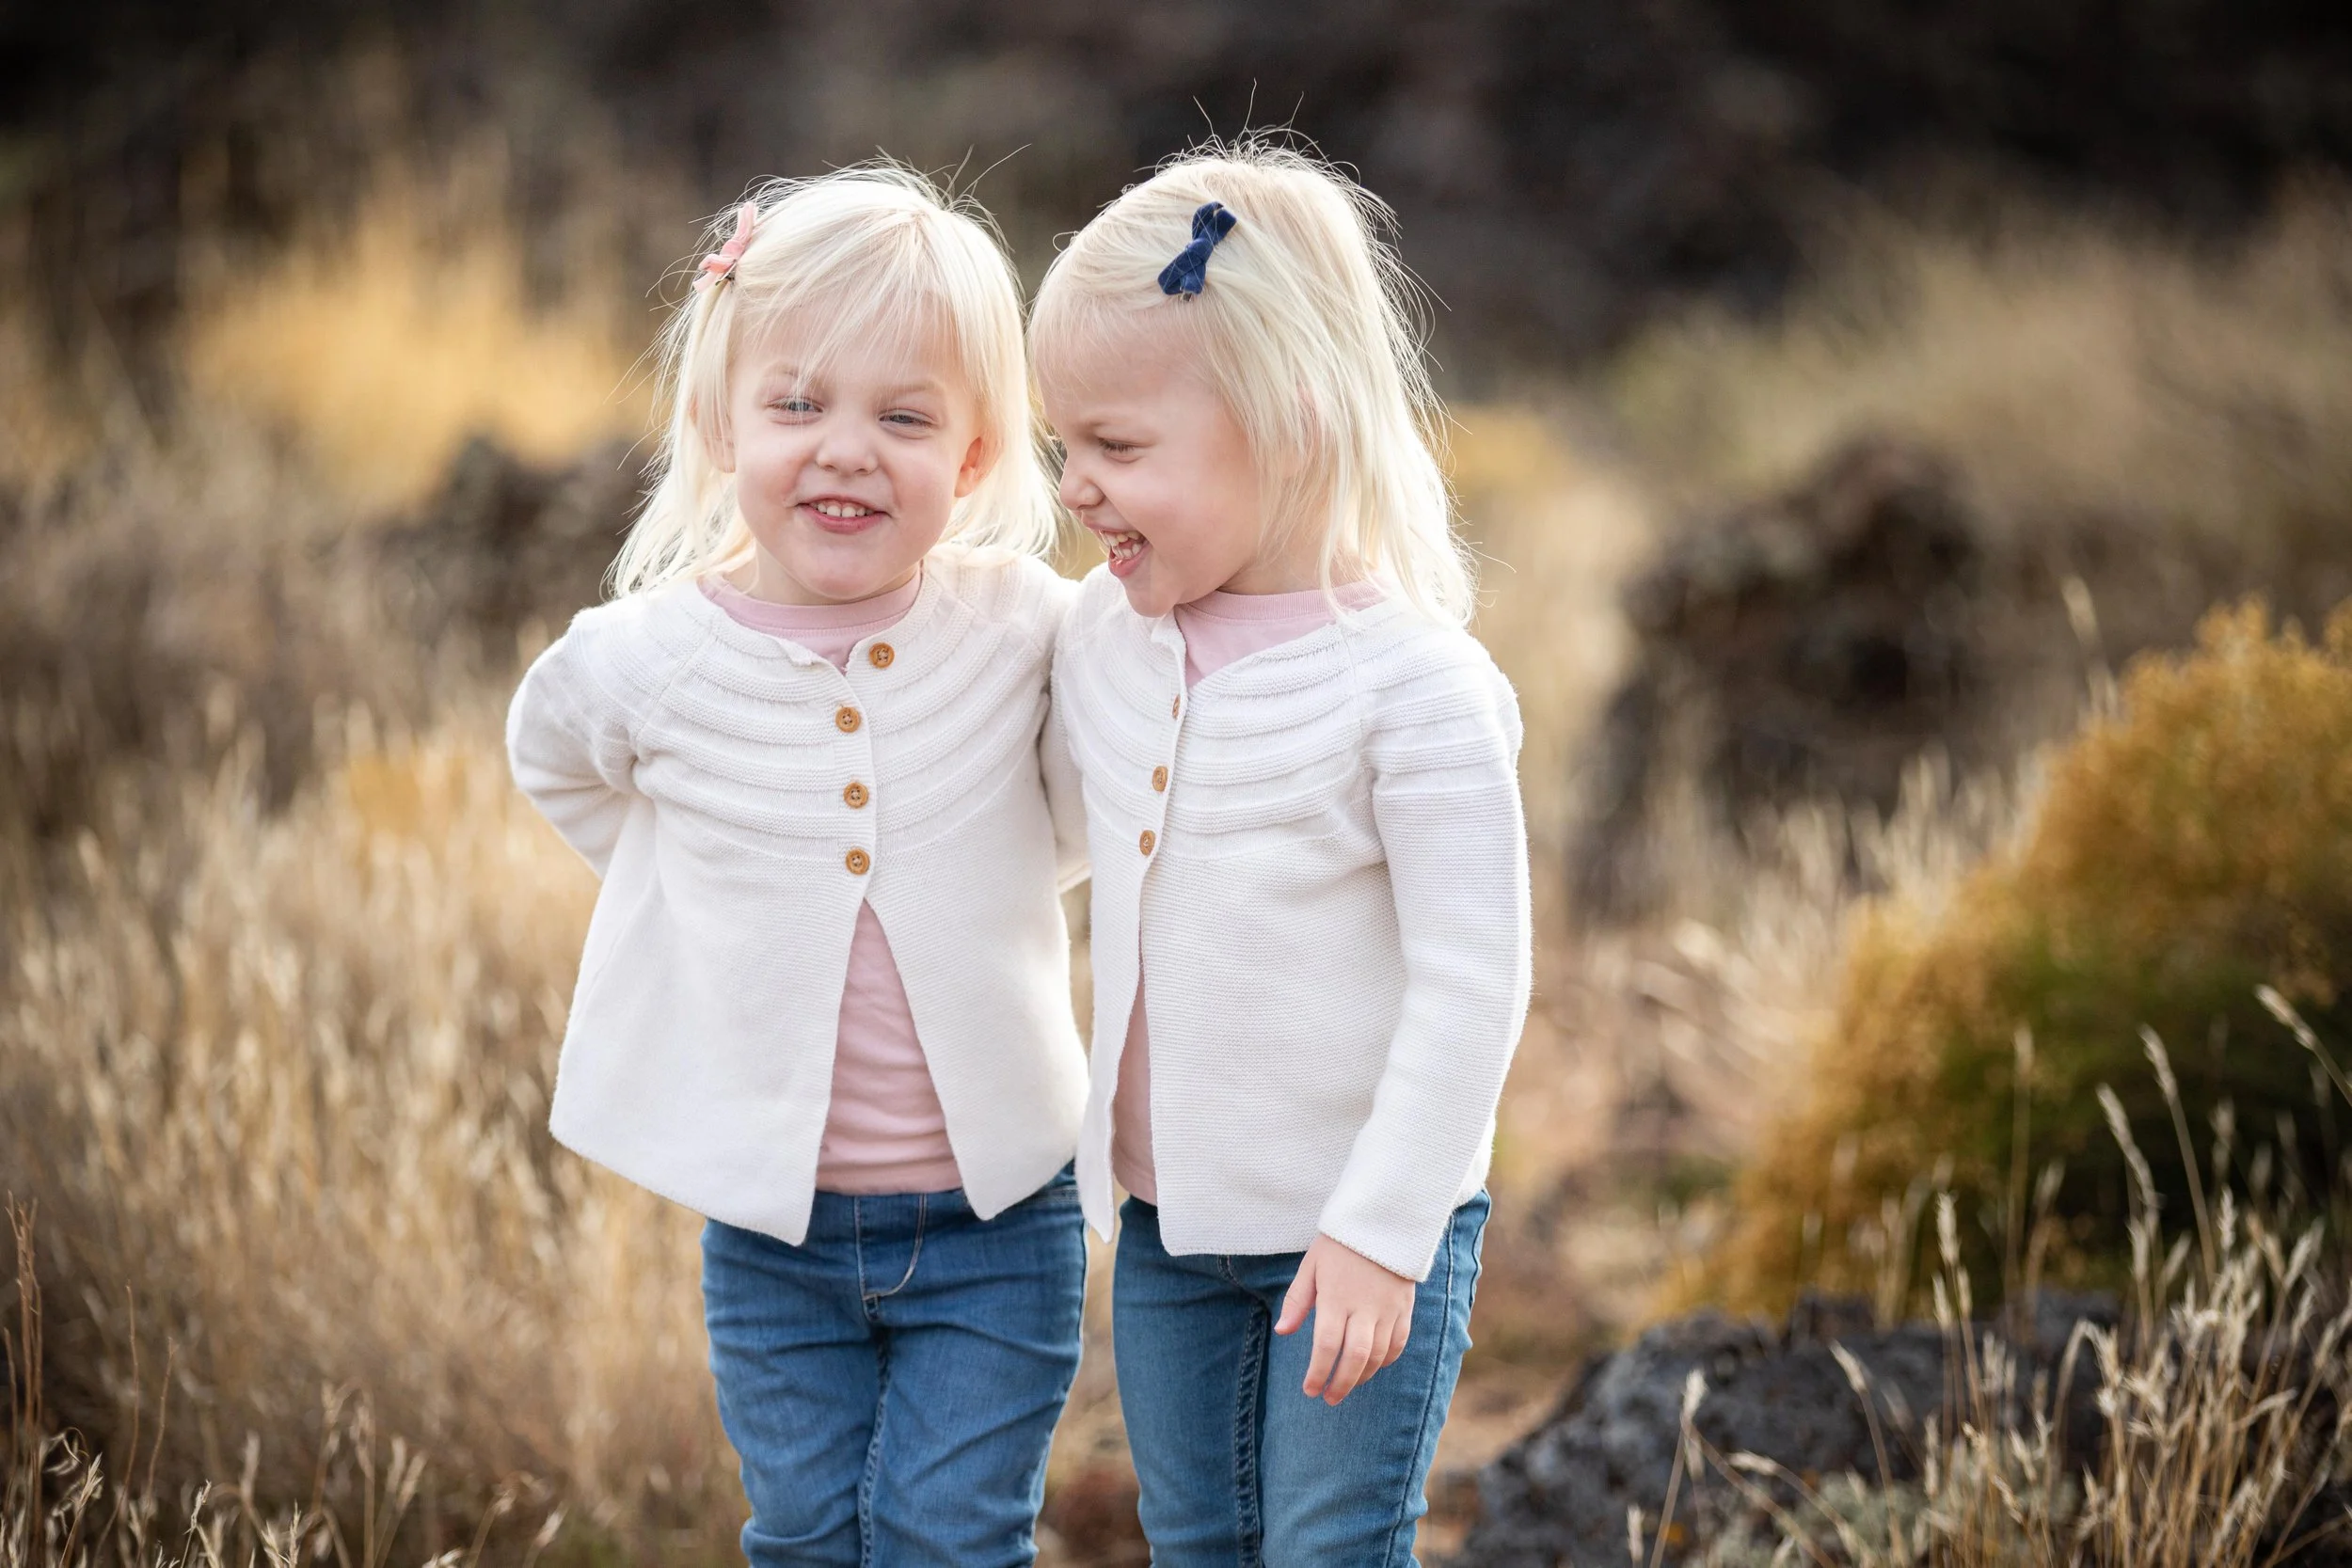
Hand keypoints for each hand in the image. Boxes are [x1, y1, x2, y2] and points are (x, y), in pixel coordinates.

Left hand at [1273, 1234, 1415, 1404]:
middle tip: (1329, 1398)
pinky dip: (1385, 1361)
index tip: (1309, 1390)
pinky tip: (1372, 1366)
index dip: (1317, 1373)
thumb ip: (1297, 1300)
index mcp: (1336, 1297)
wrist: (1384, 1220)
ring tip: (1346, 1385)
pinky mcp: (1404, 1308)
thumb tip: (1283, 1332)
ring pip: (1378, 1356)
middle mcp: (1364, 1307)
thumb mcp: (1311, 1265)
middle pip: (1355, 1358)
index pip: (1326, 1346)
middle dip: (1341, 1384)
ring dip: (1361, 1376)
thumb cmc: (1340, 1244)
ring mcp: (1388, 1309)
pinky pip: (1398, 1343)